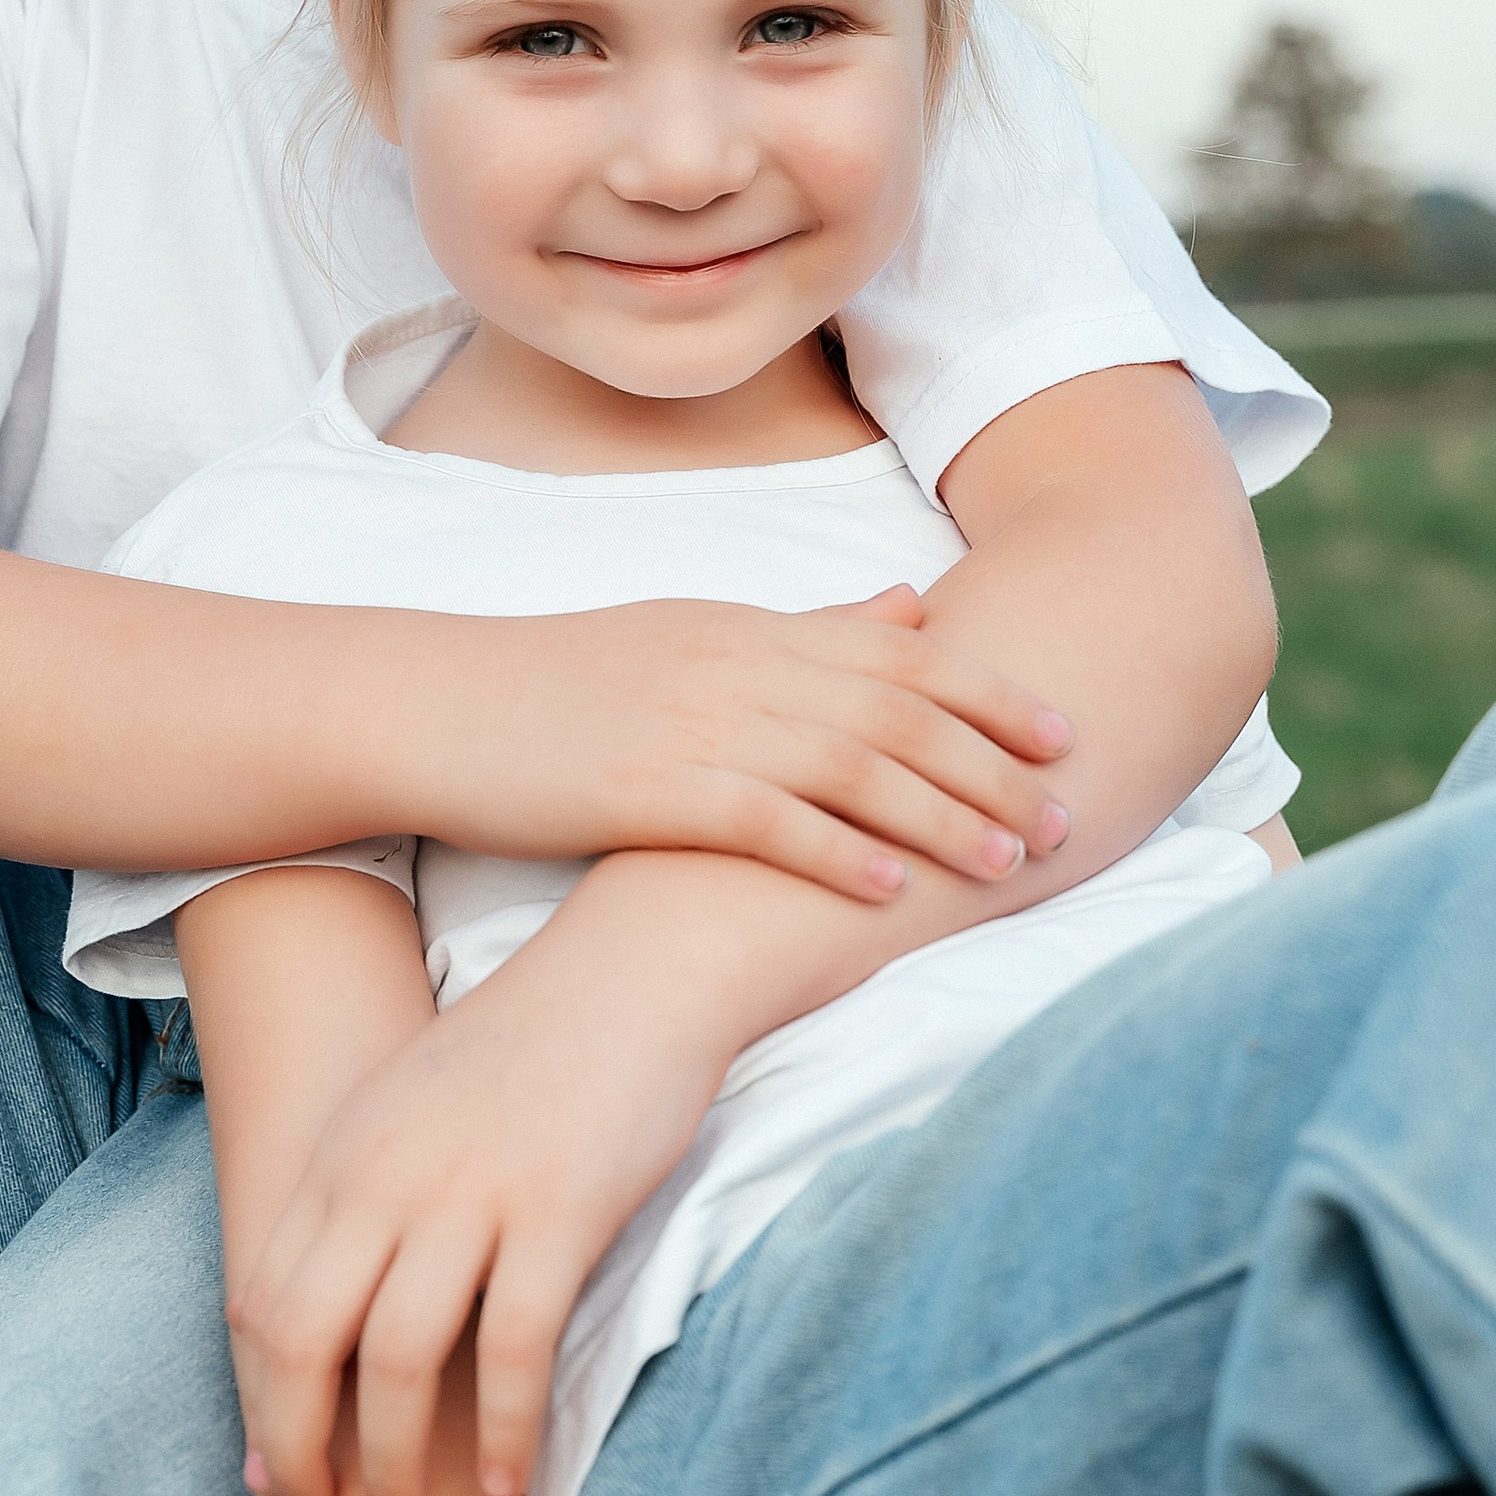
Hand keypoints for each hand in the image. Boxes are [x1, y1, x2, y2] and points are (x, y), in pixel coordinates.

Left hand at [229, 919, 721, 1495]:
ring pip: (395, 1358)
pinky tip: (502, 1482)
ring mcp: (471, 1190)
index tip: (270, 1474)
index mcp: (344, 1150)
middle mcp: (388, 1174)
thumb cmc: (535, 1045)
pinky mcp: (560, 1209)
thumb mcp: (414, 1102)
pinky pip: (512, 1348)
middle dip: (296, 1448)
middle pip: (300, 1340)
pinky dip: (499, 1429)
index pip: (260, 1298)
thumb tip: (327, 1301)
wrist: (640, 963)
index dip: (255, 1400)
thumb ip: (363, 1189)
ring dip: (390, 1461)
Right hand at [442, 585, 1072, 897]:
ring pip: (849, 763)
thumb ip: (805, 629)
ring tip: (1011, 860)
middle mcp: (734, 664)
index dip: (992, 694)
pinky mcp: (642, 787)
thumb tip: (907, 608)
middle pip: (896, 710)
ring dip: (941, 814)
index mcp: (749, 627)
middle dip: (994, 765)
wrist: (427, 703)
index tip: (1064, 734)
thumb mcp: (692, 633)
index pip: (900, 654)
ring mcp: (689, 723)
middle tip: (1068, 814)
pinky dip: (835, 851)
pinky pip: (760, 819)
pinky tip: (892, 887)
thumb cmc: (558, 684)